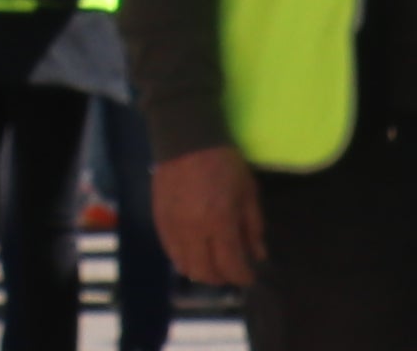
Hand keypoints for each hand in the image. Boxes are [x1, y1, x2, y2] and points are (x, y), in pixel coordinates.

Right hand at [155, 145, 265, 286]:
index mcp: (220, 222)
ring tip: (211, 263)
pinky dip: (183, 258)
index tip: (249, 275)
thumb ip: (253, 226)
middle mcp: (193, 231)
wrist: (186, 138)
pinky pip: (170, 251)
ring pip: (184, 266)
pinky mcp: (159, 220)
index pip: (230, 265)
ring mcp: (173, 227)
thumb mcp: (248, 191)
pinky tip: (193, 252)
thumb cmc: (223, 162)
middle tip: (230, 271)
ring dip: (200, 271)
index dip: (243, 276)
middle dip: (221, 277)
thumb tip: (257, 255)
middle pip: (205, 272)